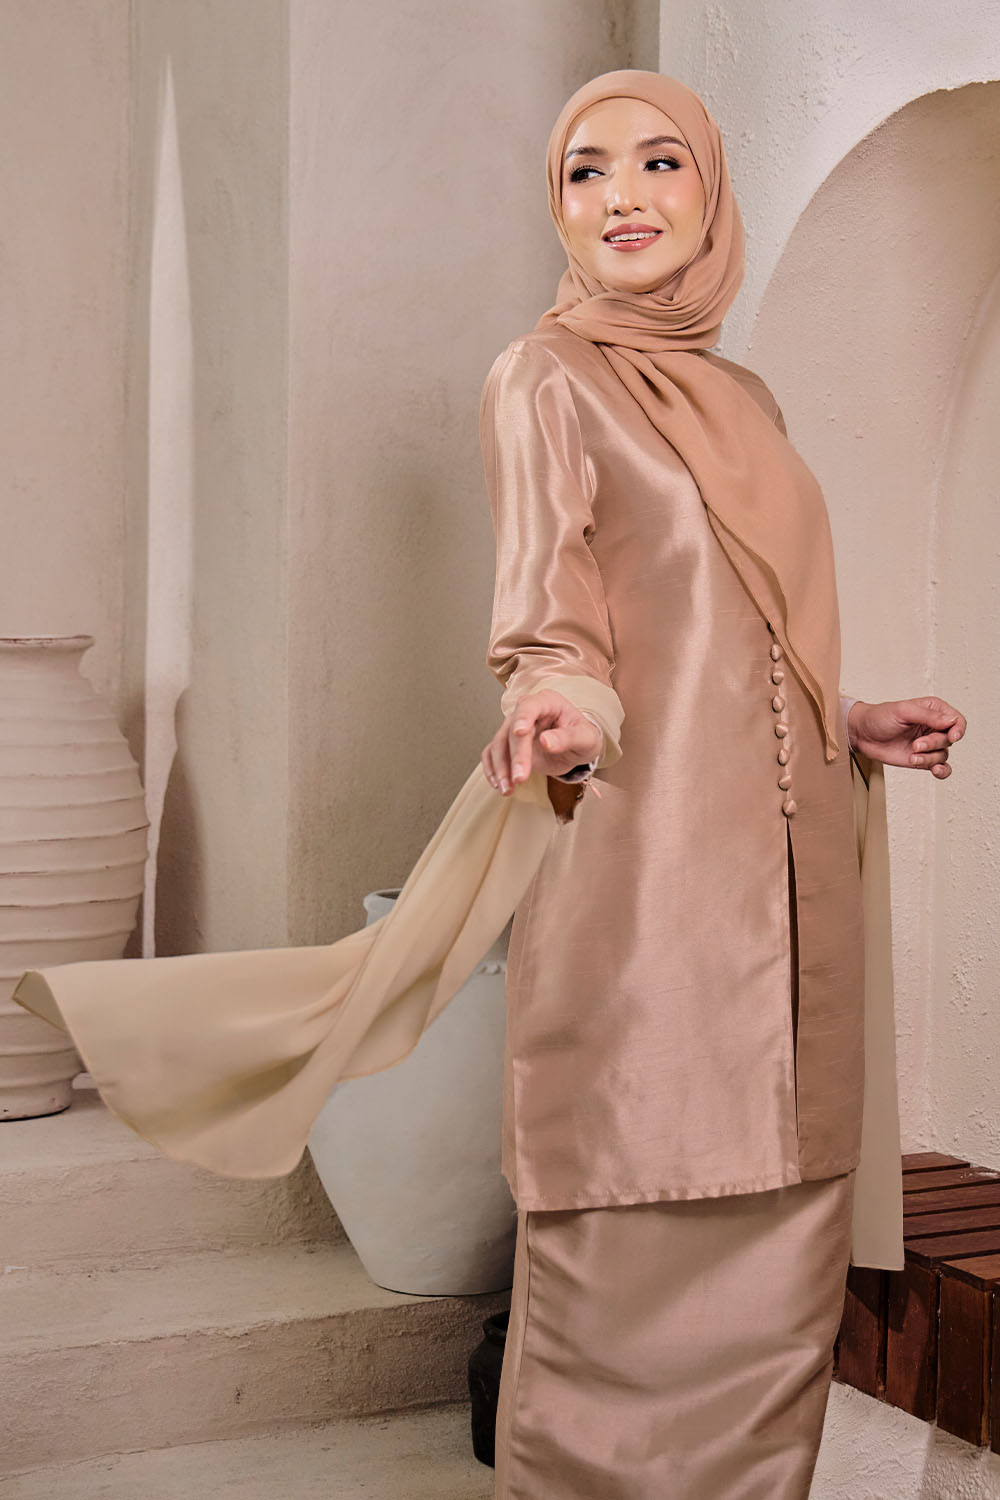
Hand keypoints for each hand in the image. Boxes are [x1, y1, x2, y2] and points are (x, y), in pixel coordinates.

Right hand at [481, 690, 603, 795]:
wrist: (576, 748)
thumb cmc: (583, 738)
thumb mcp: (586, 738)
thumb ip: (568, 738)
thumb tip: (547, 741)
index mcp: (547, 702)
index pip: (530, 706)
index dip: (523, 718)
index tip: (520, 733)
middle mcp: (526, 712)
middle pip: (512, 731)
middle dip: (515, 756)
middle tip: (519, 779)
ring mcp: (514, 728)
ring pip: (499, 744)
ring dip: (500, 768)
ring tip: (507, 789)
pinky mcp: (507, 744)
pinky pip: (492, 754)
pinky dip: (493, 770)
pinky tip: (500, 785)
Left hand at [848, 697, 965, 778]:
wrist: (862, 735)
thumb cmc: (879, 717)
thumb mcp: (903, 711)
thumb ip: (928, 716)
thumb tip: (951, 721)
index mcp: (933, 711)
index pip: (957, 720)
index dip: (958, 729)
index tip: (951, 736)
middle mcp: (934, 728)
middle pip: (949, 740)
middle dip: (933, 744)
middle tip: (915, 745)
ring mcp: (928, 745)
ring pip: (943, 755)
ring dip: (929, 759)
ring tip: (912, 756)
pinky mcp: (922, 760)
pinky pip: (941, 768)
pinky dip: (941, 771)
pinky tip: (935, 770)